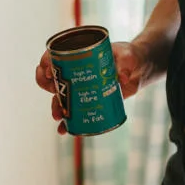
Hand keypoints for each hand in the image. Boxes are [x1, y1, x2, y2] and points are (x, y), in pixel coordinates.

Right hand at [34, 41, 152, 135]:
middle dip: (47, 85)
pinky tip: (64, 130)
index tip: (50, 70)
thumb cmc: (129, 56)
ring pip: (58, 97)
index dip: (47, 62)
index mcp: (77, 54)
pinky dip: (66, 123)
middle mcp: (73, 71)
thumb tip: (122, 78)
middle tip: (54, 91)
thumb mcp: (128, 56)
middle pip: (50, 77)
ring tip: (58, 116)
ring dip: (55, 107)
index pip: (54, 55)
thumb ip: (126, 63)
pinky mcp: (86, 101)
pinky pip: (72, 112)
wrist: (138, 70)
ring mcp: (78, 87)